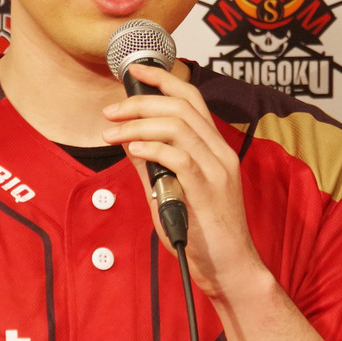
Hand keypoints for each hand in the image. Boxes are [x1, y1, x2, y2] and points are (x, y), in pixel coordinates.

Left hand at [101, 64, 266, 298]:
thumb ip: (152, 164)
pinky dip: (152, 147)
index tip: (135, 71)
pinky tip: (133, 148)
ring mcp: (217, 170)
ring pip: (179, 125)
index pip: (192, 98)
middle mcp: (219, 153)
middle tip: (111, 111)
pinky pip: (179, 156)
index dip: (163, 78)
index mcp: (215, 148)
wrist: (230, 269)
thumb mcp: (171, 190)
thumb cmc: (202, 232)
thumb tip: (127, 139)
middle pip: (182, 105)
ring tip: (112, 132)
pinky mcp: (207, 190)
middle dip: (141, 101)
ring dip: (139, 123)